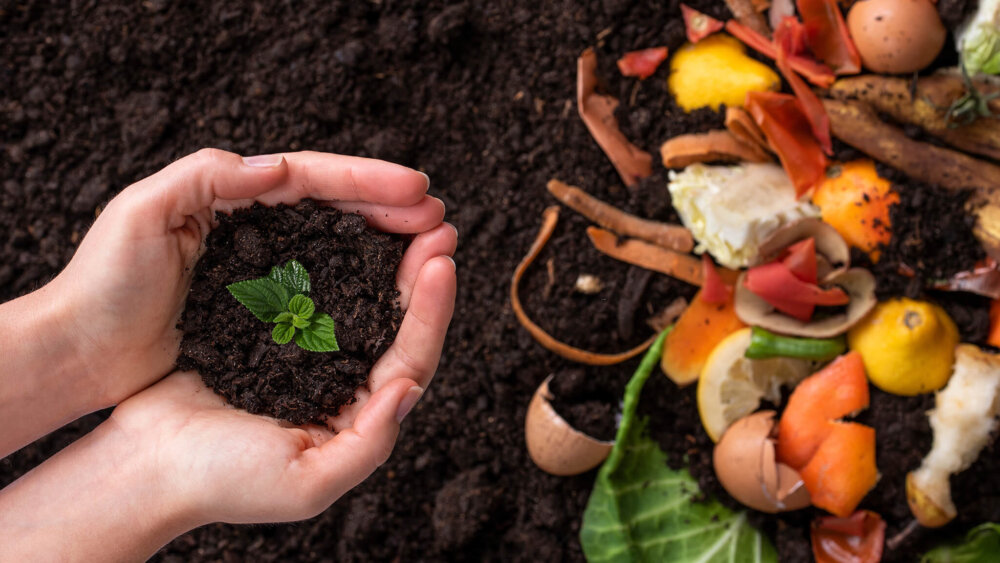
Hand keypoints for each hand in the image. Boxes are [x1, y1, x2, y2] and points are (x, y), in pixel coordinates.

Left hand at [54, 149, 449, 406]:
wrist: (81, 353)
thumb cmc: (103, 283)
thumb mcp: (142, 213)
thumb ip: (206, 178)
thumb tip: (278, 167)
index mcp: (231, 196)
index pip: (311, 178)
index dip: (367, 180)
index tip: (417, 189)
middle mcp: (256, 228)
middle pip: (337, 208)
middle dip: (391, 208)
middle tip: (439, 218)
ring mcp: (264, 270)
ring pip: (339, 245)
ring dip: (387, 243)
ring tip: (429, 246)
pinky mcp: (265, 312)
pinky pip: (325, 289)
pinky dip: (362, 284)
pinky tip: (390, 289)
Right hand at [110, 250, 454, 525]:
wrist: (145, 466)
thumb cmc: (219, 481)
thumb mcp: (305, 483)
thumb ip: (366, 445)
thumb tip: (407, 389)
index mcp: (356, 413)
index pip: (410, 358)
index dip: (431, 312)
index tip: (443, 263)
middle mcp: (339, 378)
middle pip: (394, 320)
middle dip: (420, 271)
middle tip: (438, 224)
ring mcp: (304, 349)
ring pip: (358, 296)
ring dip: (385, 257)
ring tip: (405, 215)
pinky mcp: (266, 325)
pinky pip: (309, 285)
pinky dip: (332, 256)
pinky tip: (345, 226)